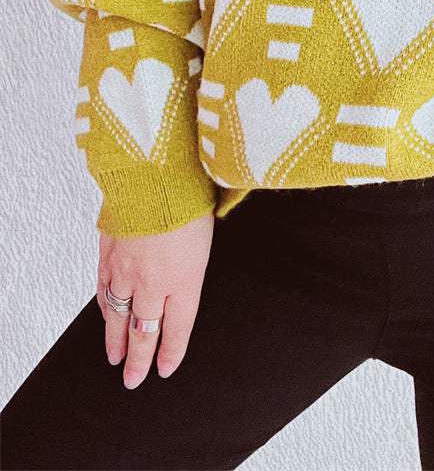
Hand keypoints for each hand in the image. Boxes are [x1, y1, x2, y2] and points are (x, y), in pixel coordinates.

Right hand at [96, 209, 214, 388]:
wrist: (153, 175)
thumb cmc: (189, 197)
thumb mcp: (208, 233)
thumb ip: (198, 260)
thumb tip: (194, 271)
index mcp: (185, 279)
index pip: (178, 328)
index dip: (171, 352)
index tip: (165, 370)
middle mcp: (154, 282)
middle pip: (145, 331)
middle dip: (140, 359)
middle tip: (134, 379)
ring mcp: (127, 271)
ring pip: (119, 317)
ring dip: (116, 341)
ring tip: (115, 358)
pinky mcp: (108, 255)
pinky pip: (104, 291)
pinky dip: (105, 309)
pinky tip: (107, 318)